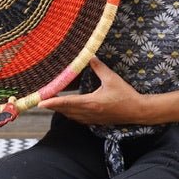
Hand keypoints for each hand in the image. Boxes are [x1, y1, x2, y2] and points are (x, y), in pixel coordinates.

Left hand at [39, 58, 163, 125]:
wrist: (137, 111)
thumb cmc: (125, 94)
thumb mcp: (112, 78)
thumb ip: (99, 68)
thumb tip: (90, 56)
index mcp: (92, 103)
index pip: (68, 103)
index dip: (53, 102)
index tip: (41, 102)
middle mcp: (90, 113)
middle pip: (66, 111)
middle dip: (53, 106)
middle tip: (42, 100)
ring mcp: (93, 119)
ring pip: (71, 116)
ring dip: (61, 110)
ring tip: (52, 103)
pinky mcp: (96, 121)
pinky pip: (79, 119)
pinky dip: (70, 114)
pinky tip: (69, 110)